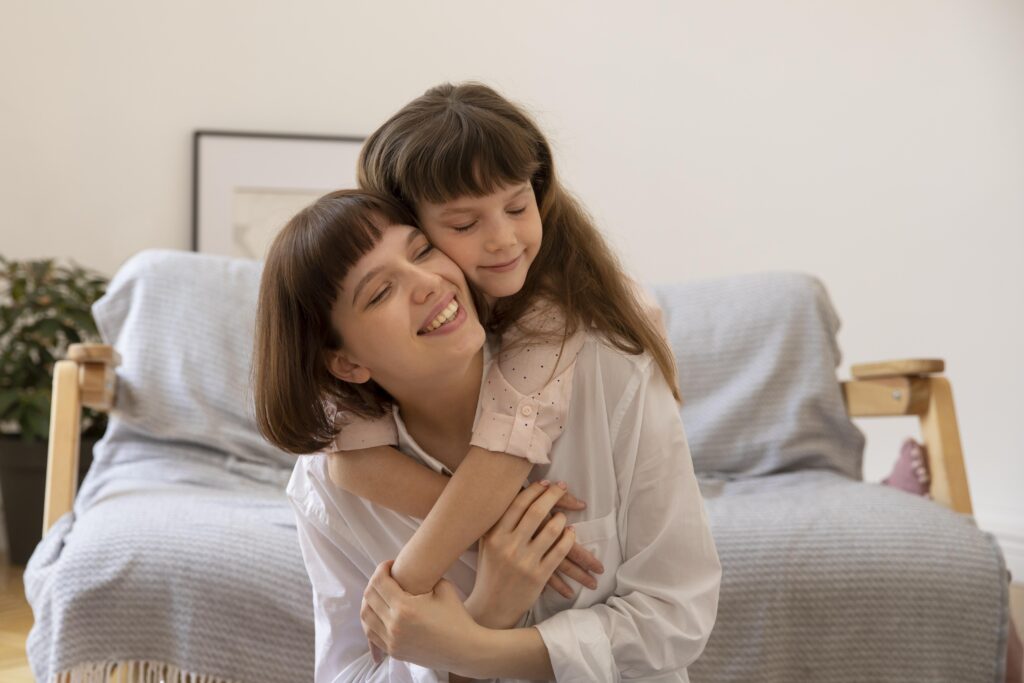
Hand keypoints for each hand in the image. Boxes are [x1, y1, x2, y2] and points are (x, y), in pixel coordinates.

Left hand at [361, 560, 484, 672]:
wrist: (464, 650)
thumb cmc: (457, 617)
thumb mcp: (443, 587)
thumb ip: (424, 576)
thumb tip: (411, 569)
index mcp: (405, 607)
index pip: (379, 581)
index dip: (382, 568)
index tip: (390, 564)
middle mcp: (394, 625)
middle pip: (369, 597)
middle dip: (374, 582)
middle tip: (386, 576)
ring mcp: (392, 641)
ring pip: (365, 617)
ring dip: (370, 601)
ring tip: (381, 594)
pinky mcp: (394, 651)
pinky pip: (371, 634)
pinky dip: (371, 620)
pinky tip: (380, 612)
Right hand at [465, 480, 600, 628]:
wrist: (491, 606)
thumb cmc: (489, 570)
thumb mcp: (486, 544)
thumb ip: (497, 521)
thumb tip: (516, 494)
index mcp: (494, 535)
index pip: (517, 503)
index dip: (534, 489)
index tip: (546, 482)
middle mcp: (508, 546)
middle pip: (536, 512)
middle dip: (553, 495)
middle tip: (562, 486)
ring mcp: (524, 562)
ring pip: (551, 531)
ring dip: (561, 519)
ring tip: (563, 516)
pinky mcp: (538, 576)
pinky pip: (559, 552)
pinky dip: (568, 539)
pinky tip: (571, 533)